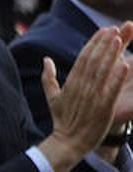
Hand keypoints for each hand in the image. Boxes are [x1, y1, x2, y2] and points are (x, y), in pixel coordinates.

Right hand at [41, 24, 132, 171]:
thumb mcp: (52, 97)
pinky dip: (117, 77)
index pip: (83, 58)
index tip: (104, 31)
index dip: (94, 43)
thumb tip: (46, 60)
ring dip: (111, 55)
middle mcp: (81, 87)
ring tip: (119, 40)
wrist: (68, 142)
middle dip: (103, 44)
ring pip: (102, 71)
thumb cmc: (62, 120)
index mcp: (71, 83)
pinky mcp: (103, 107)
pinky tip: (124, 65)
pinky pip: (111, 89)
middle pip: (93, 60)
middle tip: (114, 29)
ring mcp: (92, 97)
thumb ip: (48, 77)